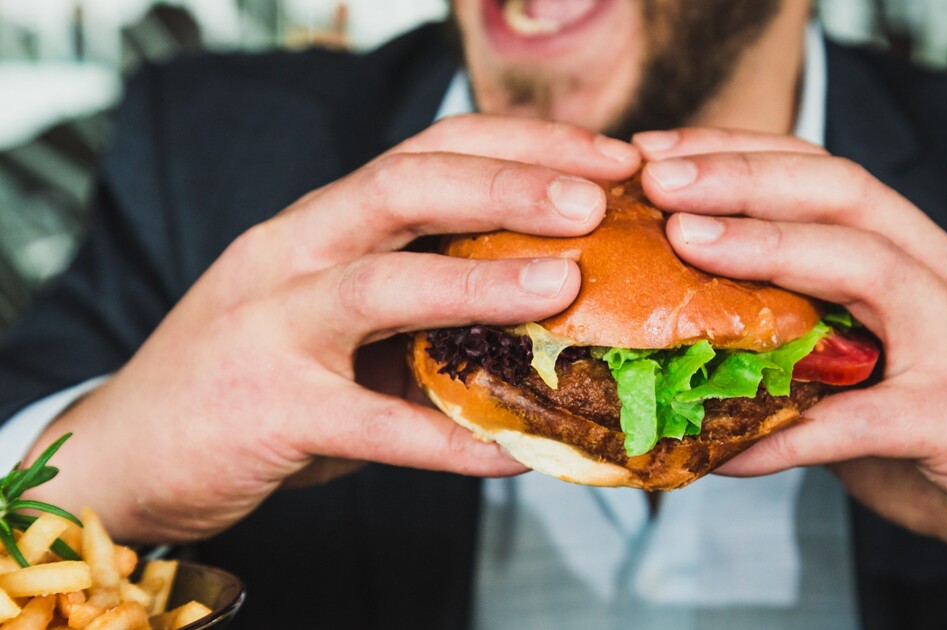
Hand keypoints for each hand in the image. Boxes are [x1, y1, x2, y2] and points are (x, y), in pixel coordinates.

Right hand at [25, 115, 641, 543]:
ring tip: (563, 286)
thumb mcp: (331, 315)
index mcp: (320, 222)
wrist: (126, 448)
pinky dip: (448, 441)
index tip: (605, 160)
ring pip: (378, 285)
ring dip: (479, 281)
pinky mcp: (266, 411)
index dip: (521, 146)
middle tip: (597, 198)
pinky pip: (371, 426)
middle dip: (507, 183)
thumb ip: (416, 302)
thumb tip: (545, 308)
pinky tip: (515, 453)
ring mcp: (270, 328)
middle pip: (403, 186)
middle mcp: (292, 253)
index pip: (427, 151)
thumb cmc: (251, 373)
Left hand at [634, 128, 946, 628]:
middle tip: (657, 178)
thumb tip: (701, 346)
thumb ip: (813, 351)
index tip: (662, 155)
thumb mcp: (884, 373)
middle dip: (745, 174)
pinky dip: (787, 431)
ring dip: (768, 246)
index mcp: (925, 259)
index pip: (830, 175)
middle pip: (845, 191)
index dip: (744, 154)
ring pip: (867, 265)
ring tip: (685, 243)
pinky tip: (724, 450)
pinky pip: (861, 419)